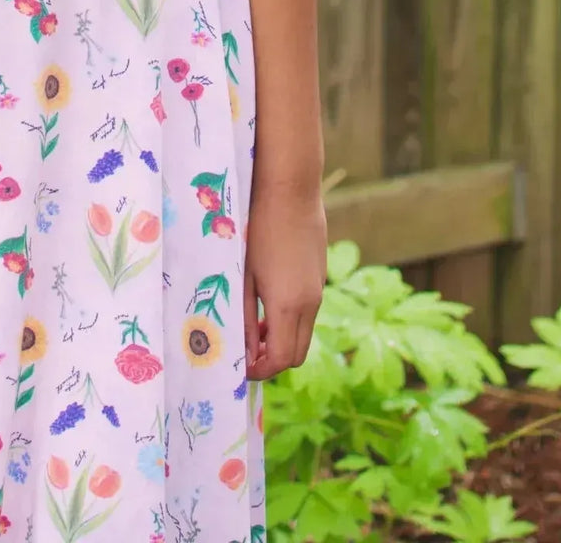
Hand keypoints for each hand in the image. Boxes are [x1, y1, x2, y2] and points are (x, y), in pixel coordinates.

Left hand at [243, 186, 326, 379]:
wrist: (291, 189)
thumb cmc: (258, 228)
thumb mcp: (245, 275)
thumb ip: (246, 317)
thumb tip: (245, 352)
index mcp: (288, 306)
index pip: (281, 360)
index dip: (260, 370)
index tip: (240, 366)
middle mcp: (310, 303)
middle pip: (297, 353)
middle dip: (273, 359)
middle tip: (246, 351)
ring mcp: (318, 289)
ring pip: (304, 333)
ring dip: (282, 339)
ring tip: (254, 326)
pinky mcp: (320, 275)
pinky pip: (309, 312)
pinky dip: (291, 320)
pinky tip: (269, 301)